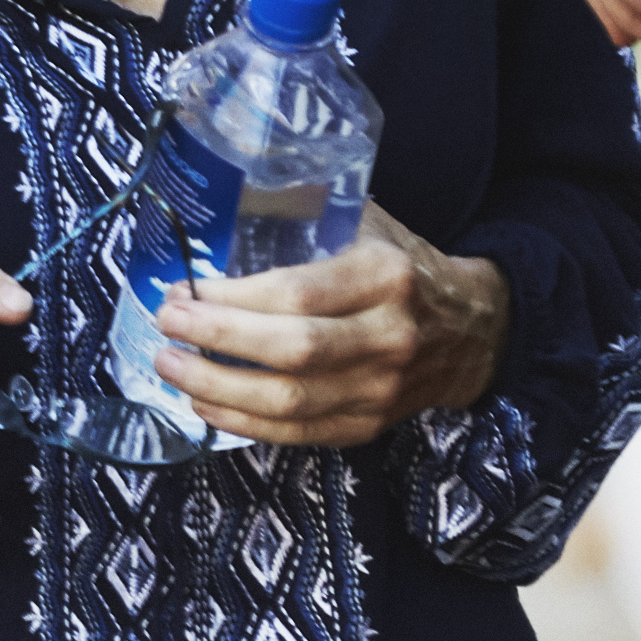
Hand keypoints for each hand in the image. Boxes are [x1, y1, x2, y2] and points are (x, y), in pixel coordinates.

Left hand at [155, 204, 506, 447]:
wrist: (474, 330)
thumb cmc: (404, 267)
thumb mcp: (368, 225)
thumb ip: (308, 216)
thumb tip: (221, 205)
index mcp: (385, 276)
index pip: (298, 293)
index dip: (234, 299)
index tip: (186, 290)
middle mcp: (388, 336)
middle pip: (292, 352)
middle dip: (218, 342)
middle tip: (166, 327)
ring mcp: (381, 390)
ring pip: (290, 403)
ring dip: (219, 389)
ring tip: (171, 367)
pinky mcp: (370, 426)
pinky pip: (299, 434)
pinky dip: (245, 424)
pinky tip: (206, 406)